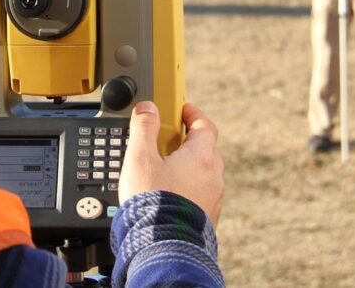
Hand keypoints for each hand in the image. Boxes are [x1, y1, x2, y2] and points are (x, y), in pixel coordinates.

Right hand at [119, 102, 223, 223]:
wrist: (162, 246)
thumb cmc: (152, 203)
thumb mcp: (140, 158)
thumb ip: (144, 128)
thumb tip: (147, 108)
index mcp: (201, 157)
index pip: (204, 125)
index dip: (192, 114)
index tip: (181, 110)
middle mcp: (213, 177)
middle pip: (207, 149)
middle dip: (189, 142)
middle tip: (169, 141)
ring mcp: (213, 199)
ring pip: (205, 174)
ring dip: (189, 168)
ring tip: (165, 172)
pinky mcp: (208, 218)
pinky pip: (201, 195)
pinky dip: (189, 190)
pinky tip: (170, 196)